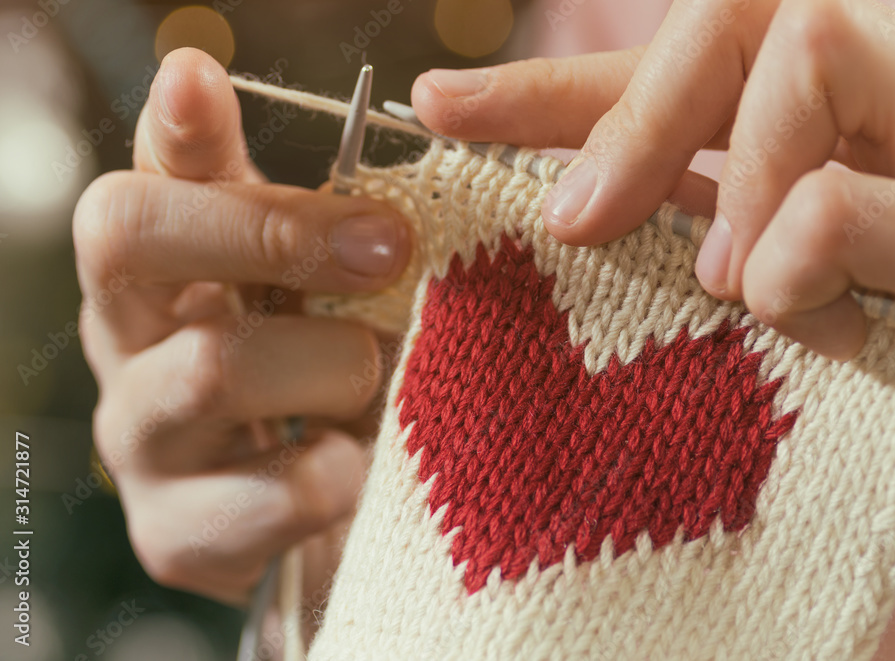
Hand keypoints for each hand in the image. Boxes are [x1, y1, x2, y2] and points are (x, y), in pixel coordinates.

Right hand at [73, 48, 410, 605]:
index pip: (129, 191)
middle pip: (131, 247)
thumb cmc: (322, 368)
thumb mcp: (303, 276)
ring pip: (211, 368)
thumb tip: (190, 69)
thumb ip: (262, 192)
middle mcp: (126, 351)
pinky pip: (268, 495)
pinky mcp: (178, 536)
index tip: (203, 82)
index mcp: (155, 278)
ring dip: (331, 360)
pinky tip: (371, 463)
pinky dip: (341, 470)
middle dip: (276, 231)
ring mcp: (142, 448)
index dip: (170, 135)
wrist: (330, 507)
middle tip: (390, 246)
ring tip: (387, 371)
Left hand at [410, 0, 894, 509]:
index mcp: (862, 109)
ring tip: (737, 288)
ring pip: (810, 44)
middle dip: (628, 116)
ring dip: (733, 178)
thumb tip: (571, 209)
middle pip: (742, 12)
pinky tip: (806, 321)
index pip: (694, 58)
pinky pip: (839, 200)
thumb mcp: (790, 292)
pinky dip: (789, 262)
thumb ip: (705, 232)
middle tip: (574, 223)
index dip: (557, 85)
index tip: (444, 109)